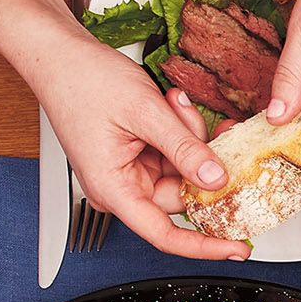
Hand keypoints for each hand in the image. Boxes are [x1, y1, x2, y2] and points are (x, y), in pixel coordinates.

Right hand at [35, 47, 241, 259]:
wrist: (61, 54)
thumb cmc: (83, 80)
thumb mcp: (144, 112)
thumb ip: (184, 149)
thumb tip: (217, 180)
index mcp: (113, 188)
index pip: (164, 234)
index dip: (205, 245)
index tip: (239, 247)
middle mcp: (122, 186)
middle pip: (185, 195)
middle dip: (204, 160)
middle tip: (213, 127)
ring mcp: (132, 172)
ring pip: (186, 171)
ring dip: (192, 138)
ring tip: (175, 104)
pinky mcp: (141, 157)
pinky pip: (177, 156)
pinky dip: (184, 133)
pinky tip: (174, 107)